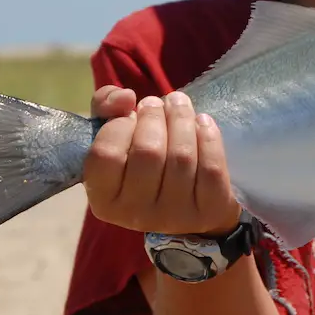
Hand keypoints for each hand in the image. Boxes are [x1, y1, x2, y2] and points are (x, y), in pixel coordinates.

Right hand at [82, 86, 241, 236]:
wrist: (188, 201)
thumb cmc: (140, 162)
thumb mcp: (115, 136)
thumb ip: (105, 107)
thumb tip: (125, 97)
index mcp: (103, 199)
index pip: (105, 154)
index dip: (119, 125)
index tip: (131, 114)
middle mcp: (135, 214)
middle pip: (148, 151)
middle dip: (155, 116)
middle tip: (159, 103)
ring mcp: (174, 216)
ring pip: (182, 156)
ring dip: (182, 119)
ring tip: (179, 103)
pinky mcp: (209, 211)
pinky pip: (211, 167)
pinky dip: (209, 137)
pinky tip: (203, 122)